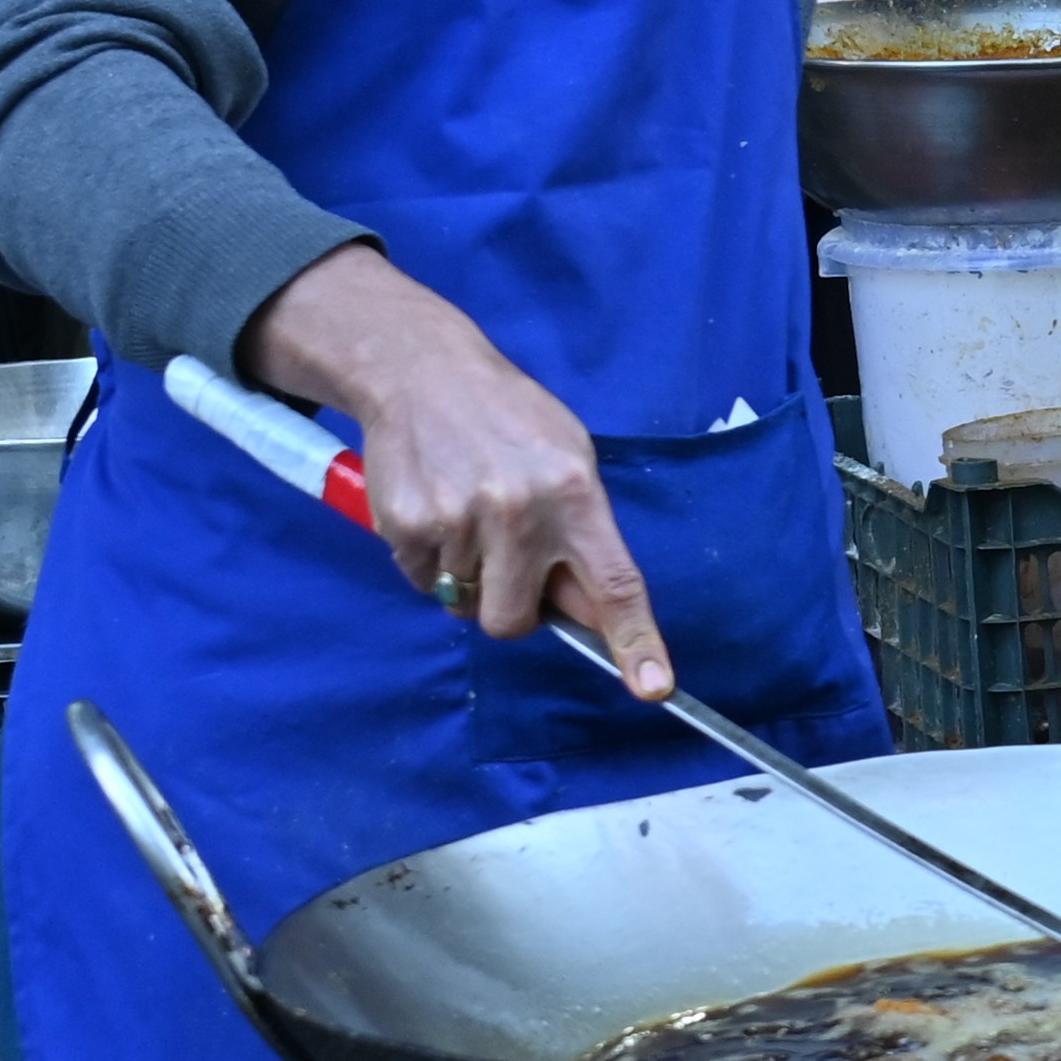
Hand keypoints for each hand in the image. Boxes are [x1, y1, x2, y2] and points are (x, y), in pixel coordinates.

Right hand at [235, 246, 669, 694]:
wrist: (421, 372)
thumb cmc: (508, 420)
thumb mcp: (570, 459)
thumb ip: (585, 538)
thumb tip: (594, 618)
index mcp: (576, 496)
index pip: (615, 583)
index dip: (636, 641)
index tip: (653, 689)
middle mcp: (520, 513)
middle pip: (514, 622)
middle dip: (510, 609)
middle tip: (505, 565)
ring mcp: (458, 520)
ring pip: (464, 603)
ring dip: (467, 575)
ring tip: (466, 511)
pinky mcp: (407, 525)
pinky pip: (422, 582)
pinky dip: (429, 560)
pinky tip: (435, 507)